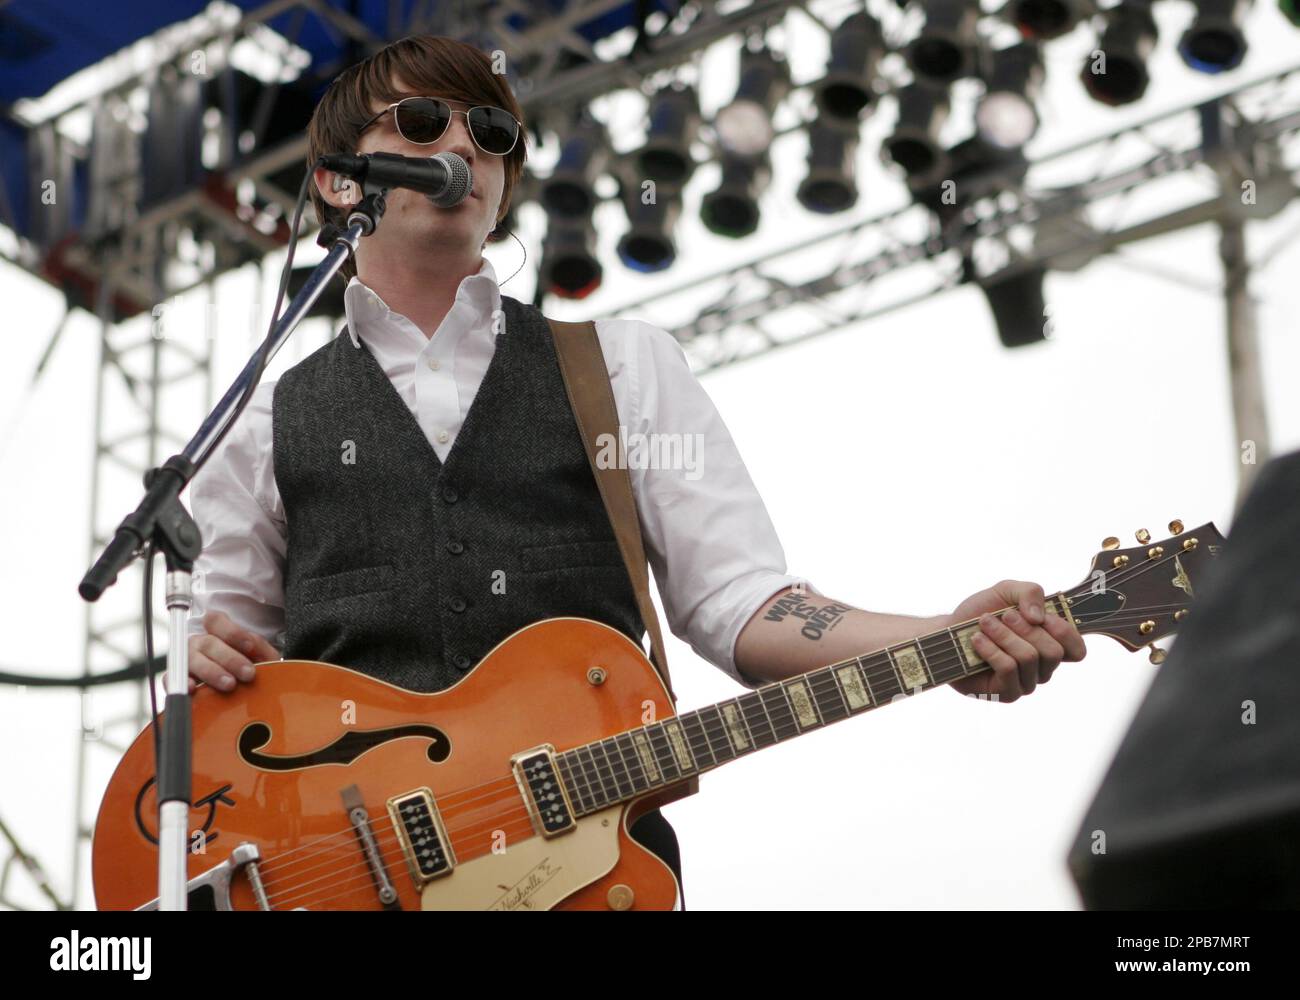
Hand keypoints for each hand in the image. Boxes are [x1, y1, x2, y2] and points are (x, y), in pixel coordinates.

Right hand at [167, 610, 280, 694]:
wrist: (248, 693)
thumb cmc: (254, 669)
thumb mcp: (263, 656)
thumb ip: (259, 646)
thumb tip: (251, 643)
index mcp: (218, 632)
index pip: (216, 621)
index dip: (232, 632)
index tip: (249, 646)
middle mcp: (200, 643)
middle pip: (208, 643)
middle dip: (230, 658)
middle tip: (248, 673)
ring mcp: (187, 660)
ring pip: (192, 659)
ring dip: (211, 671)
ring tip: (230, 684)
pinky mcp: (177, 679)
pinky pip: (172, 678)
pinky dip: (181, 682)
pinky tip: (194, 689)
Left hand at [945, 580, 1085, 702]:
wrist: (948, 630)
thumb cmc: (981, 612)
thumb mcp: (1006, 590)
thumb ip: (1030, 592)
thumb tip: (1039, 618)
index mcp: (1050, 644)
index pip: (1077, 650)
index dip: (1064, 632)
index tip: (1041, 616)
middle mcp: (1043, 667)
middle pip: (1052, 651)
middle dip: (1024, 628)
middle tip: (1003, 615)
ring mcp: (1026, 682)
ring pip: (1029, 658)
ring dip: (1003, 635)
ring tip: (984, 624)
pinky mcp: (1007, 693)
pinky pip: (1008, 669)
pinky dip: (991, 649)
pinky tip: (977, 640)